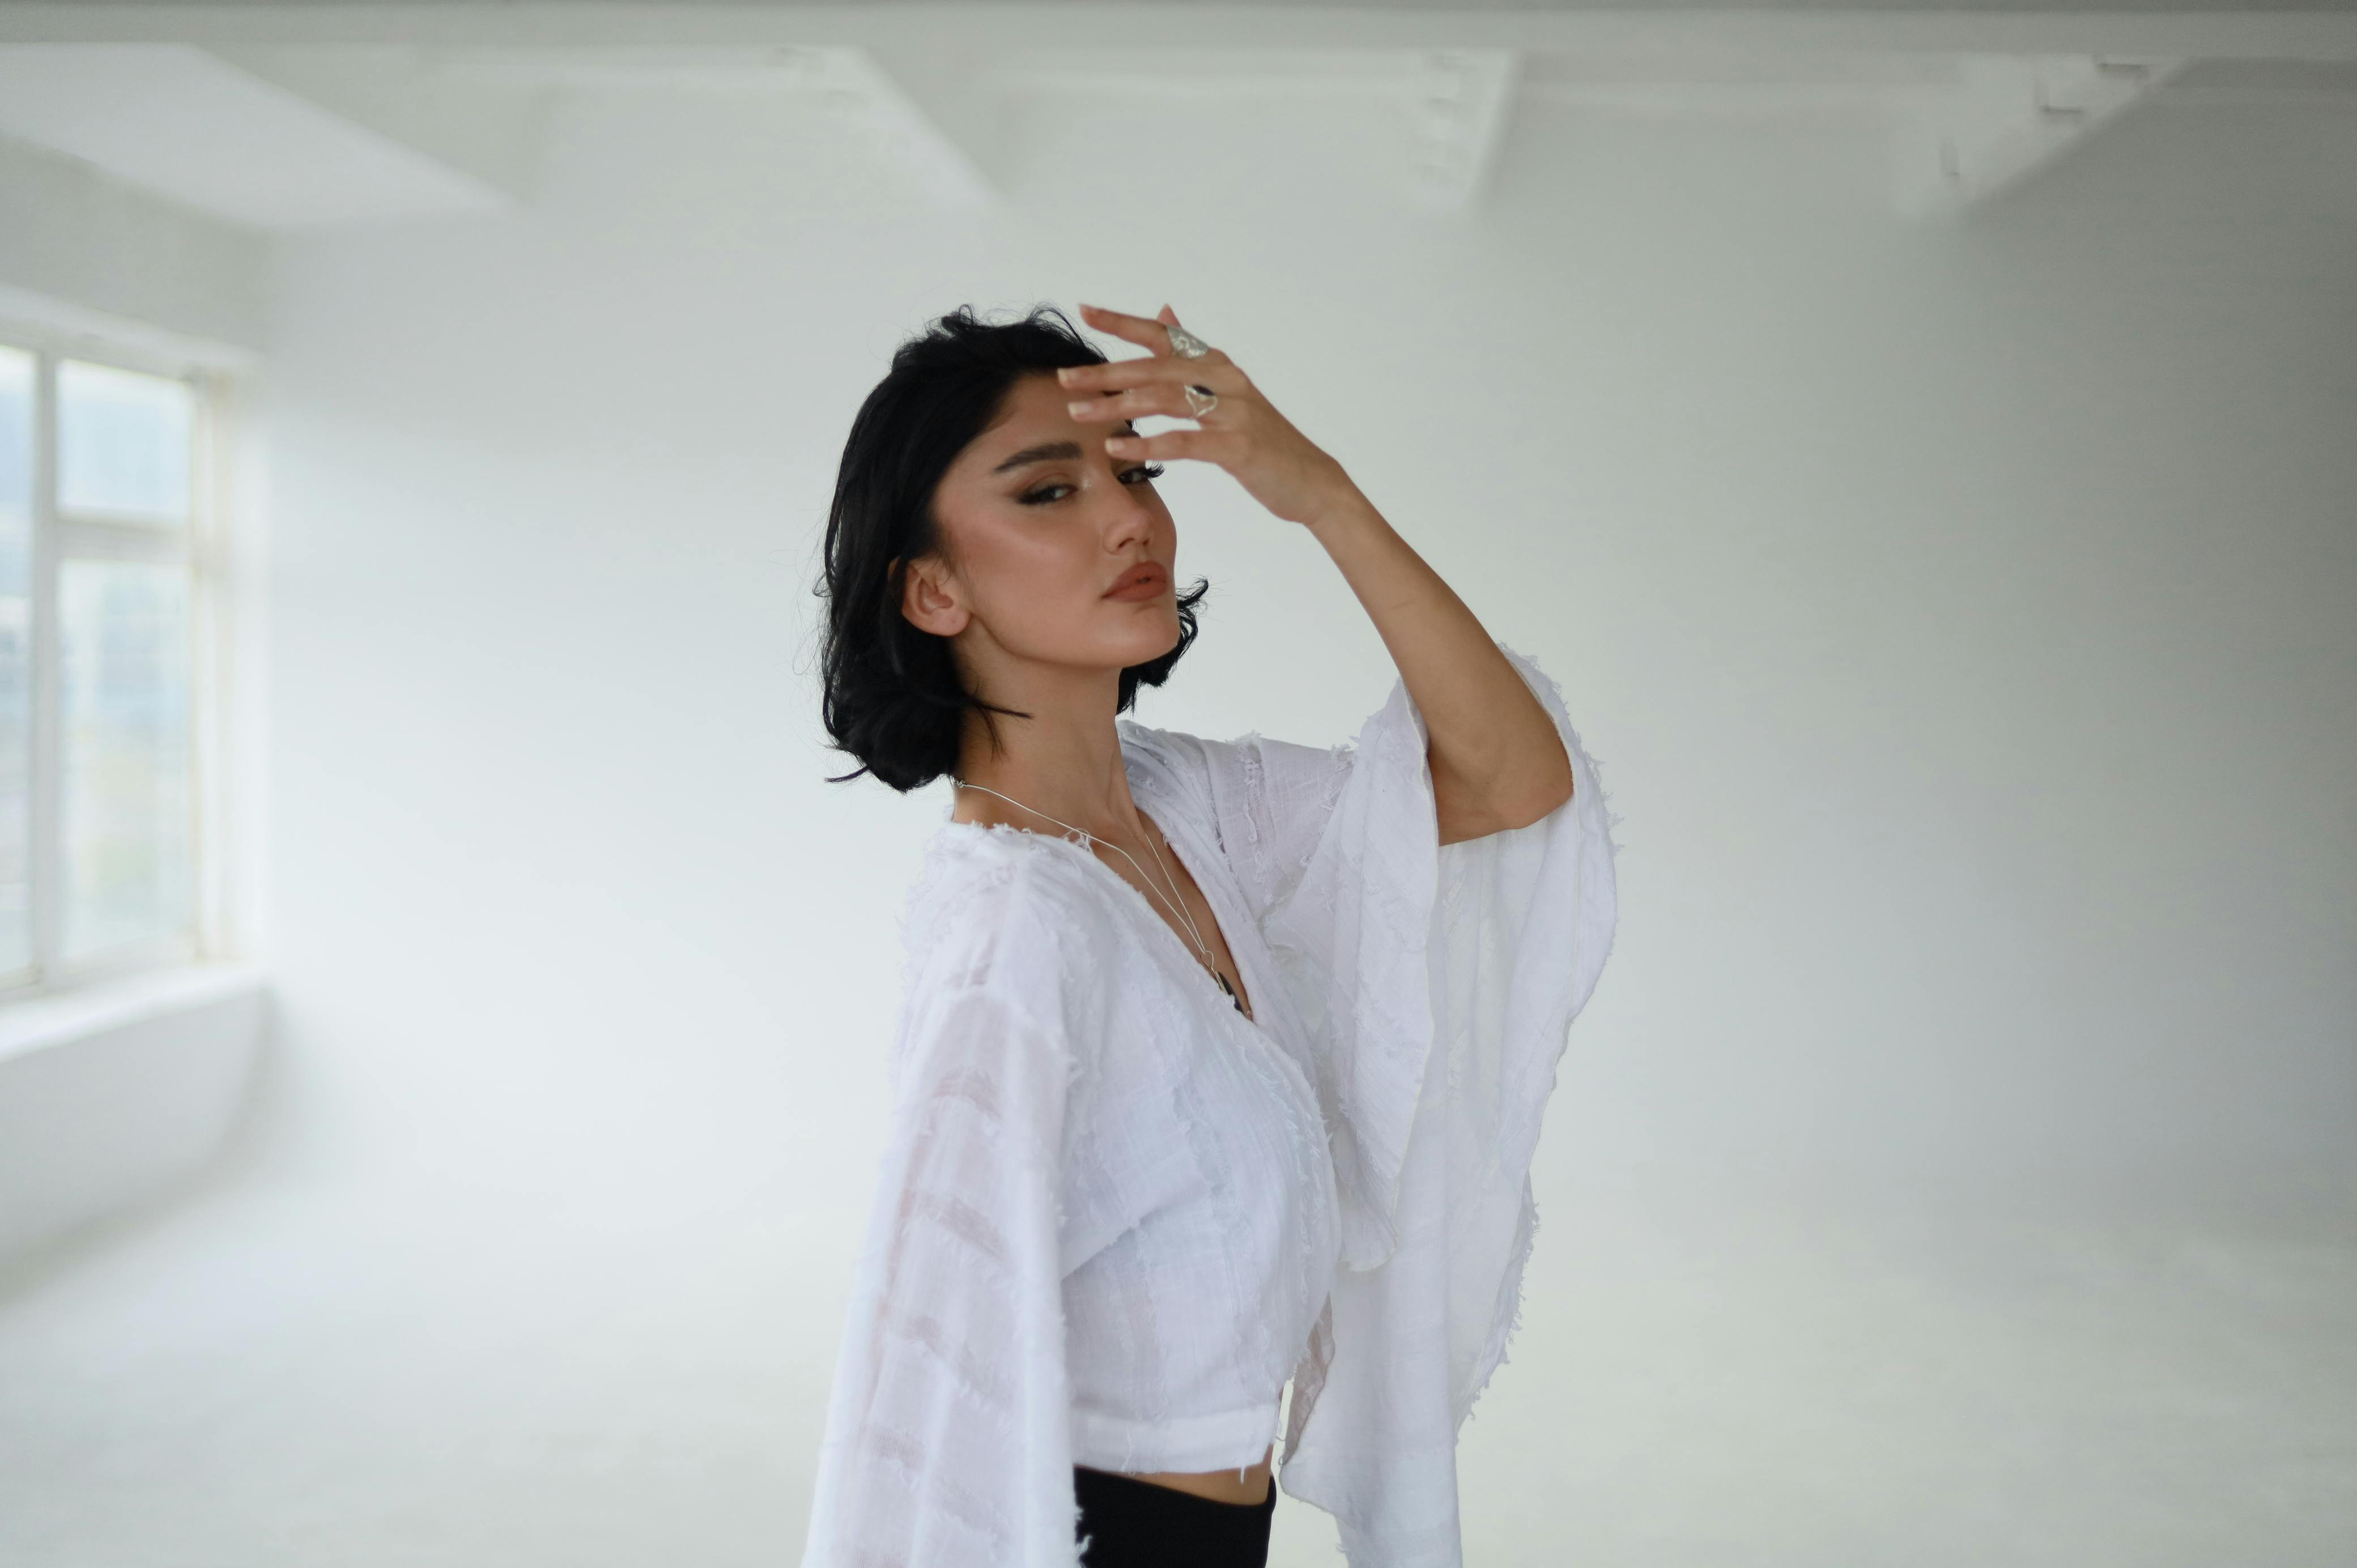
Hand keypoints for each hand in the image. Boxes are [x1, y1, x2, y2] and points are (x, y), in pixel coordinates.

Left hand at [1058, 303, 1365, 528]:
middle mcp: (1225, 380)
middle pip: (1155, 367)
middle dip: (1105, 372)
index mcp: (1218, 366)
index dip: (1123, 322)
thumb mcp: (1228, 392)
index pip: (1164, 337)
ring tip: (1079, 412)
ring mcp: (1233, 413)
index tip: (1085, 311)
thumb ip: (1193, 356)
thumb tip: (1164, 315)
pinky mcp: (1237, 447)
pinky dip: (1148, 444)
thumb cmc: (1265, 441)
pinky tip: (1118, 448)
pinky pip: (1183, 441)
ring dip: (1116, 406)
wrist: (1312, 482)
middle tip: (1065, 378)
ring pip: (1163, 400)